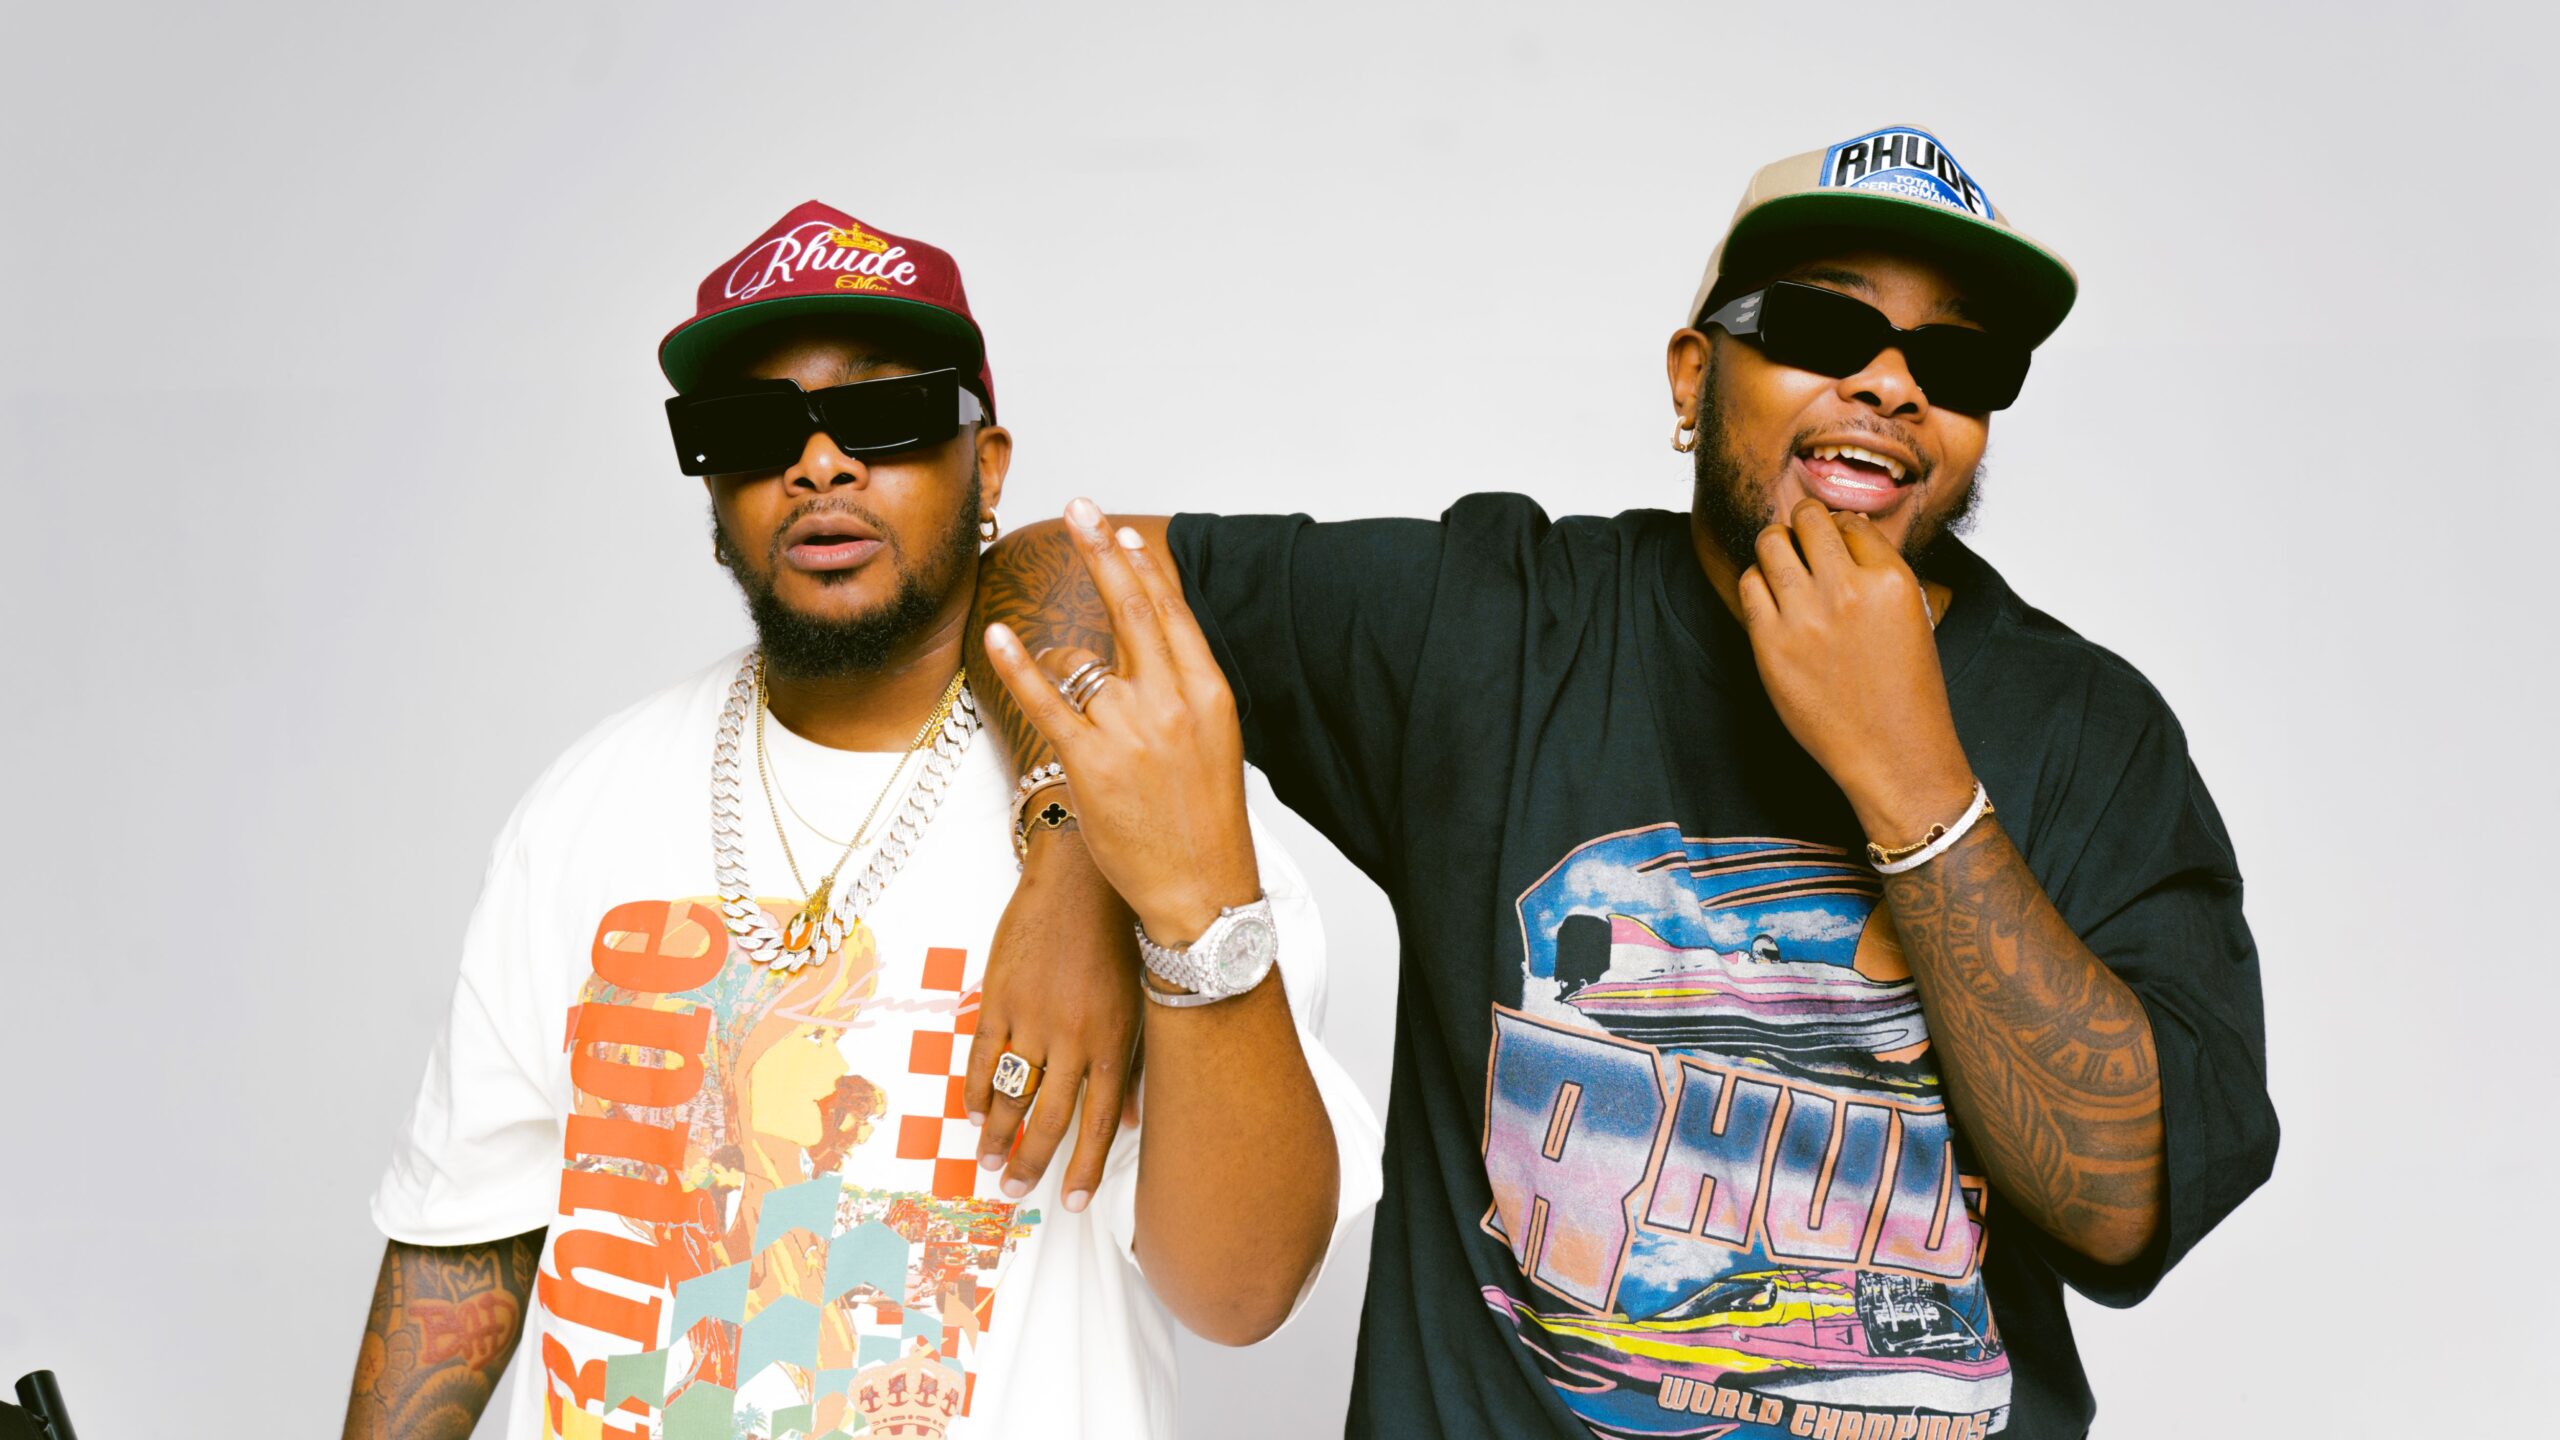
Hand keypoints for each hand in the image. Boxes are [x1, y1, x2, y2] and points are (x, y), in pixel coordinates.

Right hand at [961, 827, 1142, 1211]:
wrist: (1083, 878)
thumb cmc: (1119, 937)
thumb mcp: (1139, 1002)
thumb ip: (1133, 1063)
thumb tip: (1134, 1122)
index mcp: (1113, 1041)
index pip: (1101, 1121)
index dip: (1085, 1167)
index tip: (1071, 1201)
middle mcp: (1073, 1037)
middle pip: (1048, 1117)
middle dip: (1031, 1161)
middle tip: (1015, 1189)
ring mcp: (1032, 1017)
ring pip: (1010, 1094)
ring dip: (997, 1134)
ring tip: (989, 1160)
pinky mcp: (998, 996)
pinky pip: (982, 1056)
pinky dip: (976, 1090)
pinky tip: (974, 1112)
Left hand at [980, 498, 1260, 946]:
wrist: (1204, 891)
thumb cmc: (1206, 819)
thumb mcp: (1215, 738)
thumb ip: (1182, 686)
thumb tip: (1145, 641)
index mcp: (1208, 691)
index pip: (1171, 611)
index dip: (1144, 566)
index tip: (1122, 530)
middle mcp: (1171, 699)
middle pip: (1130, 606)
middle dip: (1102, 550)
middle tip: (1079, 506)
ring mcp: (1130, 728)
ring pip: (1082, 664)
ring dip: (1072, 678)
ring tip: (1092, 726)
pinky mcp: (1091, 761)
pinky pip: (1045, 700)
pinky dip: (1017, 665)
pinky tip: (998, 635)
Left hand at [1737, 498, 1975, 844]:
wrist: (1893, 752)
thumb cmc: (1906, 689)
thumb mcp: (1913, 616)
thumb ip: (1880, 572)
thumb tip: (1847, 527)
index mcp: (1891, 580)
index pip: (1851, 521)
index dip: (1840, 529)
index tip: (1836, 545)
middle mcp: (1847, 590)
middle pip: (1808, 519)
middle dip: (1804, 525)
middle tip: (1804, 543)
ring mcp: (1804, 617)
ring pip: (1770, 541)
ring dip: (1776, 546)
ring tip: (1784, 566)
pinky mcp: (1770, 644)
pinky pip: (1749, 584)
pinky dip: (1758, 583)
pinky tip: (1772, 599)